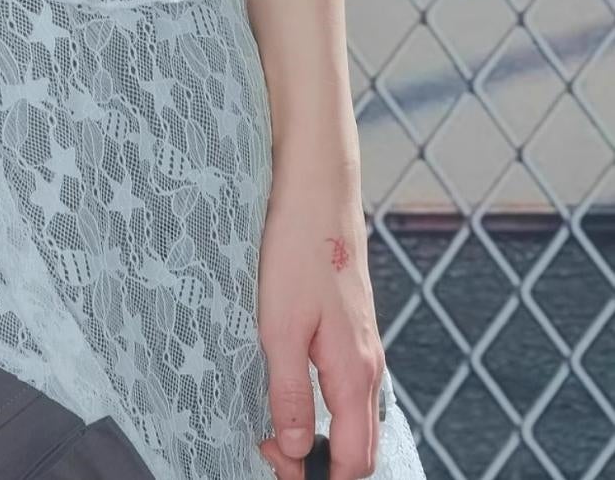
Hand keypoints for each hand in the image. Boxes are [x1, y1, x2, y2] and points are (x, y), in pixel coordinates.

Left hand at [256, 175, 387, 479]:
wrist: (317, 188)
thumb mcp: (279, 327)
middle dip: (322, 463)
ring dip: (319, 431)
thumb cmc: (296, 249)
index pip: (355, 459)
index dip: (320, 477)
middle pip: (359, 444)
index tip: (279, 469)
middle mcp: (368, 366)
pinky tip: (289, 388)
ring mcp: (362, 344)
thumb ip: (289, 393)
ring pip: (351, 413)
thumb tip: (297, 449)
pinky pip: (344, 383)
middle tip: (270, 452)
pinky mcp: (350, 325)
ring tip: (272, 425)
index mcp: (355, 374)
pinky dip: (322, 402)